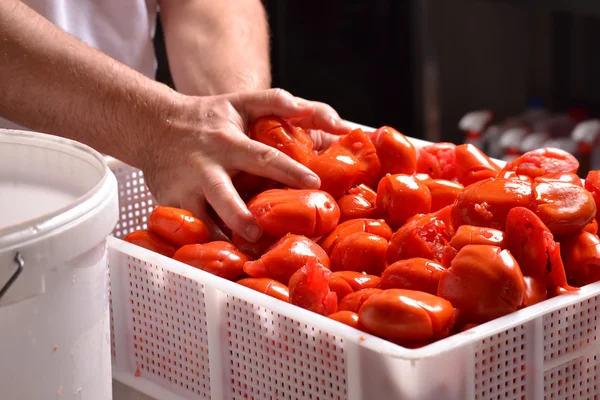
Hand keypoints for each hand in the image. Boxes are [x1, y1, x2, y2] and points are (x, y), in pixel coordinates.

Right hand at [142, 88, 352, 242]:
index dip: (289, 171)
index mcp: (228, 143)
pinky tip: (221, 259)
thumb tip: (316, 112)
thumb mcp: (240, 101)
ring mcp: (186, 188)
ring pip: (203, 218)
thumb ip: (277, 102)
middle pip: (224, 195)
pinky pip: (190, 228)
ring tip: (243, 256)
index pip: (264, 157)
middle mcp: (206, 167)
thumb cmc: (207, 117)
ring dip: (222, 238)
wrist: (153, 125)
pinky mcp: (171, 204)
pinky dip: (205, 243)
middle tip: (262, 235)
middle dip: (242, 217)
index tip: (313, 184)